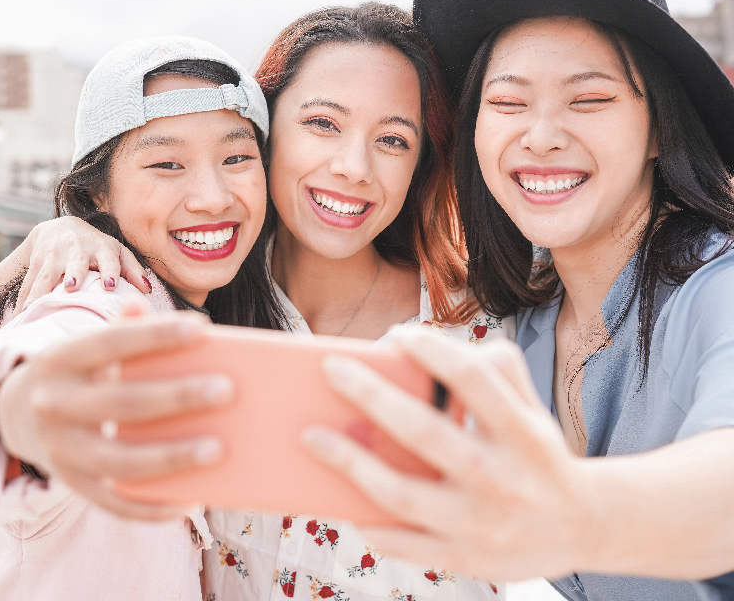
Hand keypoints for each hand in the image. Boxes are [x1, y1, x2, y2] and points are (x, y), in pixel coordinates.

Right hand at [0, 311, 227, 520]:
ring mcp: (60, 450)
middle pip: (121, 403)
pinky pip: (114, 503)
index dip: (155, 335)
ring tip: (218, 450)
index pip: (111, 342)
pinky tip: (191, 500)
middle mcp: (53, 404)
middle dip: (176, 396)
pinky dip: (152, 507)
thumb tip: (176, 317)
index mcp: (61, 359)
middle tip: (227, 390)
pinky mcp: (72, 484)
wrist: (20, 412)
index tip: (202, 329)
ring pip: (118, 461)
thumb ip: (128, 326)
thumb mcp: (91, 344)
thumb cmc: (84, 370)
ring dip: (170, 457)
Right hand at [17, 217, 149, 312]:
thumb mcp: (116, 252)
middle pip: (75, 262)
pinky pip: (29, 283)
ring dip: (40, 291)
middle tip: (71, 288)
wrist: (60, 227)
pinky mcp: (35, 262)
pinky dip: (24, 299)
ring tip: (33, 309)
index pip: (108, 258)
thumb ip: (132, 269)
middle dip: (73, 273)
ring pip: (46, 274)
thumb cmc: (97, 246)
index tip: (110, 285)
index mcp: (101, 248)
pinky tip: (21, 315)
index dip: (109, 270)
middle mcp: (76, 249)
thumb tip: (147, 290)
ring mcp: (53, 255)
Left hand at [303, 328, 594, 580]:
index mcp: (522, 433)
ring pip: (402, 494)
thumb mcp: (532, 406)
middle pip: (425, 433)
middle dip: (372, 396)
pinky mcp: (462, 557)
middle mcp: (501, 478)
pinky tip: (336, 496)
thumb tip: (420, 345)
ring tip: (310, 436)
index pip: (474, 381)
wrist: (582, 527)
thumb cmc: (538, 452)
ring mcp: (479, 524)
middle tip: (330, 369)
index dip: (434, 352)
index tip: (398, 335)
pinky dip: (368, 521)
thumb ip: (493, 369)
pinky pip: (403, 543)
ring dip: (350, 463)